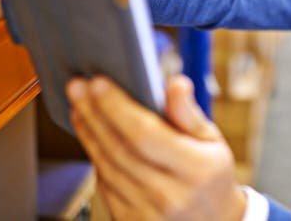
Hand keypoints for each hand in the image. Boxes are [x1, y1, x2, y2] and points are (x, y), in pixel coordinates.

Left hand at [66, 75, 246, 220]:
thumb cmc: (210, 175)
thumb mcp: (212, 141)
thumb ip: (189, 113)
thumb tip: (176, 83)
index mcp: (196, 170)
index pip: (146, 134)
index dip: (117, 107)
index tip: (99, 83)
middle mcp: (171, 195)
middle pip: (120, 149)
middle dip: (95, 114)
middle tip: (78, 87)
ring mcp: (148, 213)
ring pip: (107, 167)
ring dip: (88, 133)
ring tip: (80, 106)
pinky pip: (104, 185)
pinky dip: (95, 156)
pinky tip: (91, 134)